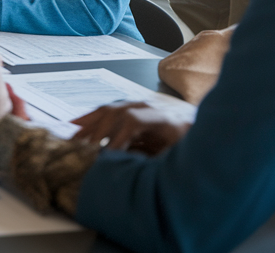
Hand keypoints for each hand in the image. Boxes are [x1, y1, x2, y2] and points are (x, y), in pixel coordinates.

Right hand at [71, 101, 190, 155]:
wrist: (203, 137)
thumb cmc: (191, 153)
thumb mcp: (179, 160)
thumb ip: (155, 162)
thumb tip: (127, 167)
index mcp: (163, 119)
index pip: (133, 120)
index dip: (116, 138)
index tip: (105, 157)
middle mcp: (149, 108)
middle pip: (116, 113)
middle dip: (97, 133)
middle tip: (83, 152)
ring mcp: (138, 106)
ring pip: (107, 111)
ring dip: (88, 125)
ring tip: (72, 140)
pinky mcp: (131, 110)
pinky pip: (105, 112)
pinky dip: (89, 119)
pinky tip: (74, 126)